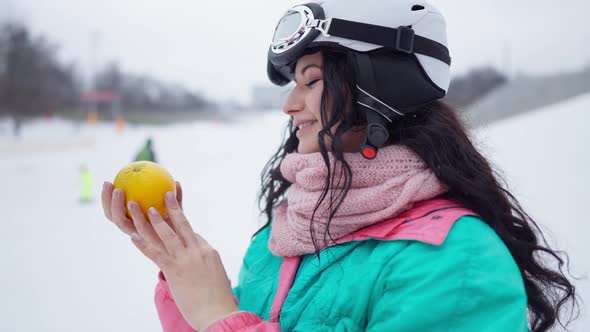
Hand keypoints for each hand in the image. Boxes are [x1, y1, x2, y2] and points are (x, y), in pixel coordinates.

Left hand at [101, 182, 237, 329]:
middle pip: (181, 224)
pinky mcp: (174, 270)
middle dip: (171, 207)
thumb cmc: (218, 298)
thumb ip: (206, 264)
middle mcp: (197, 250)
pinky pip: (155, 254)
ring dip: (152, 219)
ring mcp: (185, 259)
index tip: (172, 210)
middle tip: (164, 194)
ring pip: (166, 234)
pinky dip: (143, 244)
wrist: (218, 312)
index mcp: (208, 250)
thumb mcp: (215, 274)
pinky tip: (132, 237)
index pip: (191, 232)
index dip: (180, 220)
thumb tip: (199, 263)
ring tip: (142, 207)